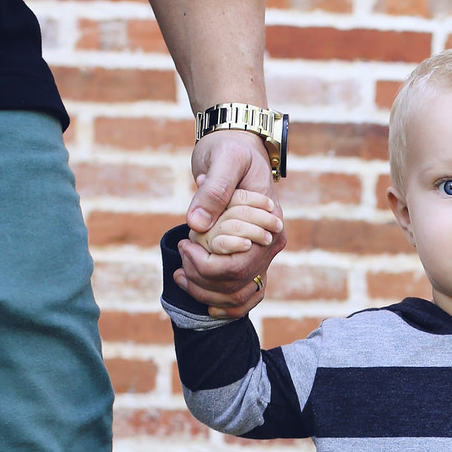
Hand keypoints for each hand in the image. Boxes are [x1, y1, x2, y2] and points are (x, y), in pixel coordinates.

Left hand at [178, 131, 286, 317]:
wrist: (236, 147)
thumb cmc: (230, 149)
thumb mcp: (222, 161)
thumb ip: (212, 190)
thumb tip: (196, 225)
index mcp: (269, 225)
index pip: (239, 265)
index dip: (207, 265)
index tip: (185, 245)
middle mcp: (270, 244)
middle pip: (236, 284)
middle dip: (202, 279)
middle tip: (181, 256)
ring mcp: (262, 254)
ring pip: (238, 295)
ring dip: (206, 293)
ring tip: (181, 274)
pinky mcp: (250, 258)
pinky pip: (245, 296)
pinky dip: (222, 304)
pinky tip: (201, 300)